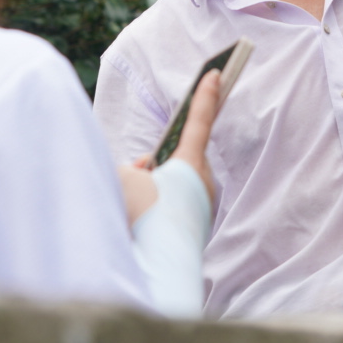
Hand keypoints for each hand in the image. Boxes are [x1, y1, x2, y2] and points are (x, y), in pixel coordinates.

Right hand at [117, 69, 223, 224]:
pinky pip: (174, 204)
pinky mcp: (196, 227)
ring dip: (156, 185)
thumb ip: (134, 167)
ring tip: (135, 206)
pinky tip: (141, 223)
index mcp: (190, 162)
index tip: (217, 73)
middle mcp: (204, 180)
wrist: (156, 270)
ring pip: (175, 182)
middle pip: (180, 155)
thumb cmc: (141, 217)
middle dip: (158, 160)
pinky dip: (158, 205)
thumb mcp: (125, 179)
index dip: (206, 94)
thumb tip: (146, 173)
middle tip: (140, 170)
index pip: (200, 118)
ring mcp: (203, 205)